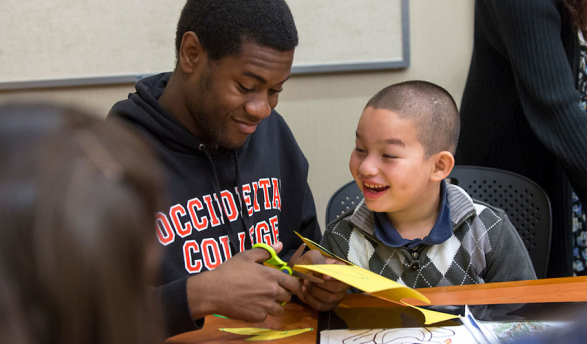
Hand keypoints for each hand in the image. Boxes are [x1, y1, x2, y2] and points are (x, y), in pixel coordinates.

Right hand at [186, 242, 301, 321]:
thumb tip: (280, 245)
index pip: (294, 283)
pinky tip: (252, 306)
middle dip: (282, 294)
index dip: (293, 284)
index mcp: (272, 276)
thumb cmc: (229, 271)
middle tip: (271, 291)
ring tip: (263, 300)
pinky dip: (261, 313)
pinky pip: (266, 316)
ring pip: (280, 310)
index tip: (288, 284)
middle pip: (288, 297)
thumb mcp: (246, 256)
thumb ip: (266, 251)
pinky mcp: (257, 317)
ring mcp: (265, 306)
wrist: (213, 291)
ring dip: (274, 305)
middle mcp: (272, 291)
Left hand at [295, 250, 349, 311]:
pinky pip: (320, 306)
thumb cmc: (310, 263)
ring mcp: (336, 297)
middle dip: (320, 284)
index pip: (345, 274)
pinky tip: (304, 291)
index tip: (323, 276)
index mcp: (342, 270)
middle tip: (308, 278)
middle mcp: (343, 285)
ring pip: (329, 298)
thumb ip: (317, 258)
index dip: (335, 276)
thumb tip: (323, 267)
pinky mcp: (327, 306)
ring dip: (314, 291)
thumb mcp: (312, 256)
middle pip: (337, 288)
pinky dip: (310, 299)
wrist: (300, 273)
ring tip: (305, 283)